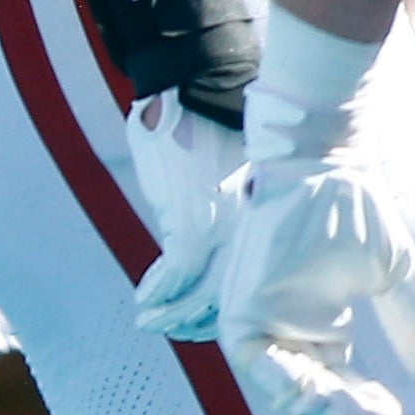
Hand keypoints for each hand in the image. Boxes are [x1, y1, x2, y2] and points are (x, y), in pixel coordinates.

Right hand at [123, 92, 247, 339]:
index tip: (204, 317)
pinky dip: (158, 292)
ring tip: (152, 320)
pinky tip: (145, 299)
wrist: (204, 86)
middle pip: (231, 297)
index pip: (253, 280)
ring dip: (172, 314)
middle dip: (198, 321)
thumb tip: (215, 244)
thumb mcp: (236, 175)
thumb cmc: (219, 124)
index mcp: (269, 219)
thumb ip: (233, 211)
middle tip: (173, 327)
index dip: (228, 305)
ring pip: (202, 295)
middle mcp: (254, 230)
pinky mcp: (193, 223)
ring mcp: (226, 230)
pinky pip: (177, 275)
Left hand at [214, 89, 414, 414]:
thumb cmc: (355, 210)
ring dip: (316, 402)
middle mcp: (288, 332)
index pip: (341, 383)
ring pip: (283, 384)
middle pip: (313, 391)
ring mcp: (261, 322)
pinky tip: (314, 388)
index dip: (365, 406)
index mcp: (322, 328)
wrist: (325, 164)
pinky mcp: (240, 309)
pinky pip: (254, 358)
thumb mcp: (394, 275)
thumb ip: (413, 322)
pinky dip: (281, 377)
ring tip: (353, 412)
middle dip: (344, 412)